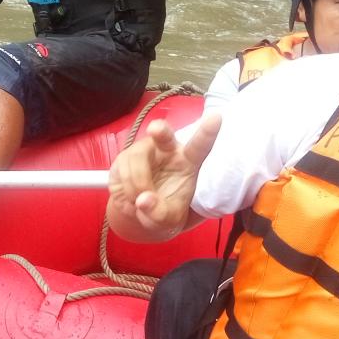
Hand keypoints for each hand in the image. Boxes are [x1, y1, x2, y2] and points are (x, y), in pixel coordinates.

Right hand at [107, 115, 220, 242]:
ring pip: (137, 161)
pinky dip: (126, 190)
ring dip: (137, 186)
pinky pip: (122, 171)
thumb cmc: (163, 209)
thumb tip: (143, 200)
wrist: (140, 212)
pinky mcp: (124, 158)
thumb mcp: (168, 221)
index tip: (216, 117)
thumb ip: (159, 214)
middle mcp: (166, 150)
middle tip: (155, 130)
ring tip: (141, 203)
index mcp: (188, 161)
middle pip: (163, 135)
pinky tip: (132, 197)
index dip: (207, 132)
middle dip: (160, 131)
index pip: (200, 146)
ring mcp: (143, 151)